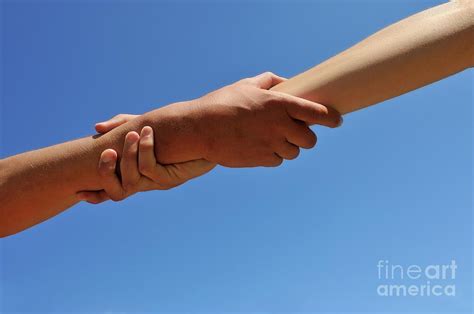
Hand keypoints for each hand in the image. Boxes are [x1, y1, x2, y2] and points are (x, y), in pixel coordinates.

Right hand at [77, 115, 215, 203]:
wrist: (206, 135)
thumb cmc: (172, 130)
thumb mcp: (143, 123)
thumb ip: (122, 124)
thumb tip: (96, 126)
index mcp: (135, 174)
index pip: (110, 190)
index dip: (95, 195)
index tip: (79, 192)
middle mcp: (144, 182)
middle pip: (116, 191)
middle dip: (106, 172)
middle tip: (108, 150)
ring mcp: (157, 182)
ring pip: (132, 181)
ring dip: (129, 157)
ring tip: (134, 134)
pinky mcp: (172, 177)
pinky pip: (151, 169)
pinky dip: (146, 152)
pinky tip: (150, 134)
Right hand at [147, 72, 342, 166]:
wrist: (199, 129)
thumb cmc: (222, 103)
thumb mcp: (246, 84)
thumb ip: (269, 82)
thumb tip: (285, 82)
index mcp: (279, 104)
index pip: (317, 113)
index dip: (331, 118)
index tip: (336, 120)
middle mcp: (280, 126)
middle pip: (310, 139)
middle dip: (306, 136)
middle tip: (298, 132)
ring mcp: (271, 145)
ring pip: (294, 152)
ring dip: (289, 147)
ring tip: (274, 139)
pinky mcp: (261, 160)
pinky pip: (278, 161)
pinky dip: (274, 155)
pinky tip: (262, 147)